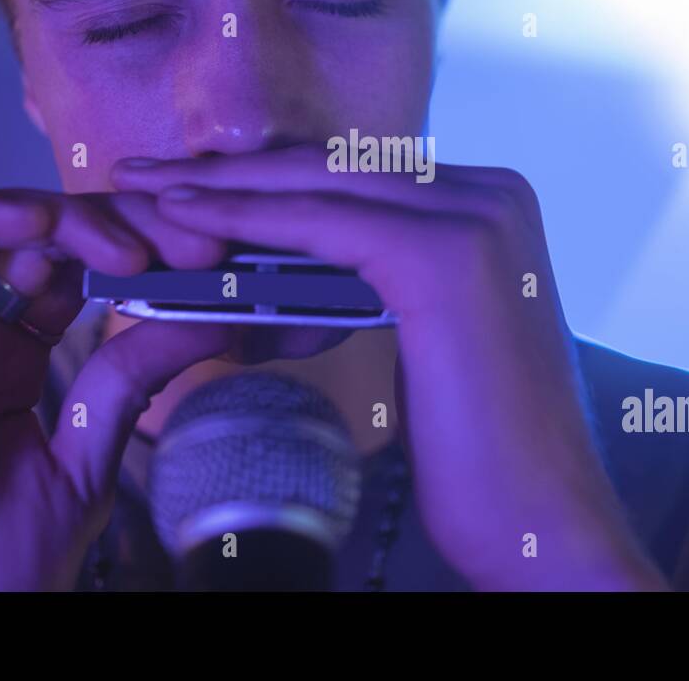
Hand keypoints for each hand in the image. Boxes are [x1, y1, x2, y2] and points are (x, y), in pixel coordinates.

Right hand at [0, 188, 227, 589]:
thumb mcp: (82, 463)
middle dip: (129, 226)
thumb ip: (129, 384)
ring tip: (135, 248)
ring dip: (69, 216)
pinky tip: (39, 222)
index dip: (149, 248)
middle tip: (198, 243)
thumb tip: (205, 319)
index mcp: (16, 353)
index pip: (84, 266)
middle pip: (49, 235)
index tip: (218, 257)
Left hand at [112, 146, 668, 590]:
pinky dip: (243, 217)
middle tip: (149, 172)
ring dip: (220, 185)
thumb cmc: (483, 448)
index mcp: (491, 207)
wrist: (542, 521)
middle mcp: (492, 194)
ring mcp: (475, 218)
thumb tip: (300, 270)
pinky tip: (184, 218)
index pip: (355, 176)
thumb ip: (383, 283)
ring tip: (145, 187)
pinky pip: (317, 223)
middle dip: (230, 169)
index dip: (267, 175)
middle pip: (331, 168)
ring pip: (316, 185)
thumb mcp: (429, 338)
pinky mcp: (444, 255)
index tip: (196, 182)